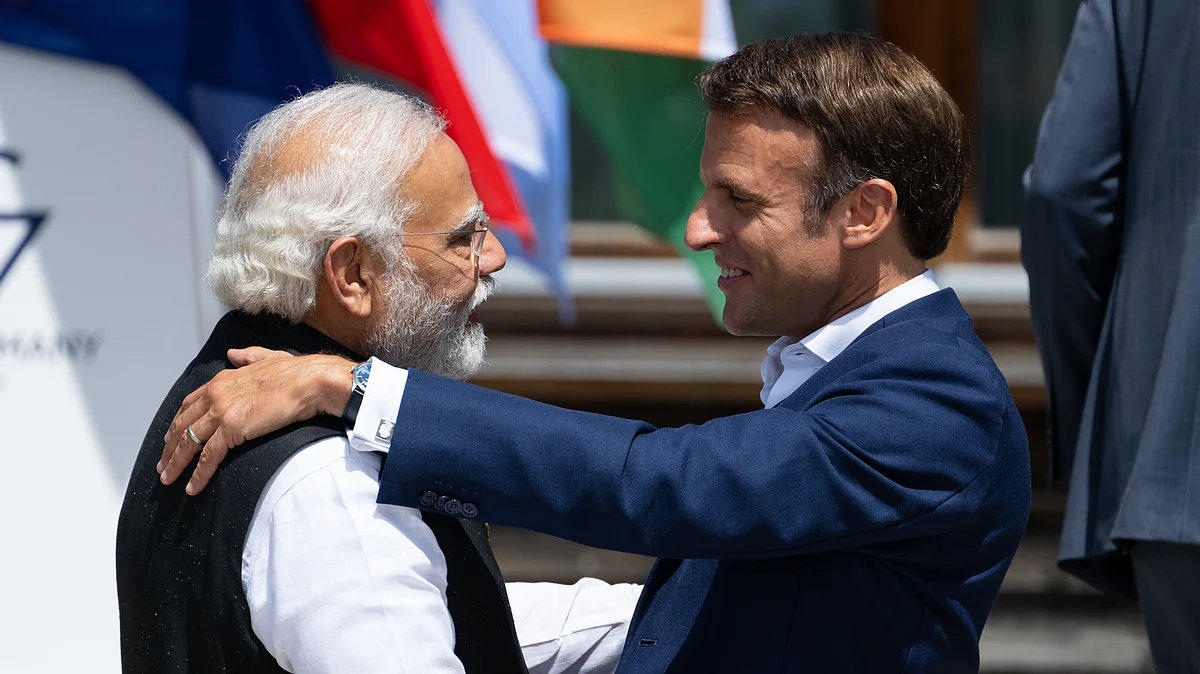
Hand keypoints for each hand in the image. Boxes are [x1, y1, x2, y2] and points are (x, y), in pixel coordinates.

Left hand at [158, 347, 355, 494]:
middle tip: (163, 465)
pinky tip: (193, 487)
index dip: (178, 422)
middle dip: (169, 448)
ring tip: (169, 480)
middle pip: (182, 425)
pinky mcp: (232, 428)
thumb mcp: (267, 358)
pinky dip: (199, 473)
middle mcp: (216, 394)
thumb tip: (233, 354)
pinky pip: (209, 456)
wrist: (310, 381)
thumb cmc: (297, 372)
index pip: (190, 404)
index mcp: (222, 380)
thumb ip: (248, 356)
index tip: (171, 438)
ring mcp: (221, 411)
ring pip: (189, 442)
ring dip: (176, 463)